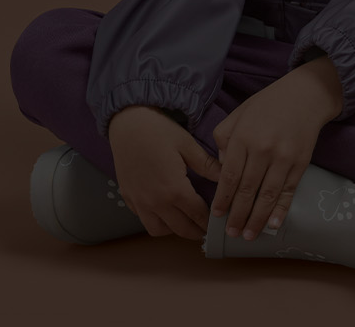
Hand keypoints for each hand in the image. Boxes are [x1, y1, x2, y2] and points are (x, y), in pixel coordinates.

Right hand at [106, 105, 223, 239]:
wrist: (127, 123)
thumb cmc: (158, 131)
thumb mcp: (188, 145)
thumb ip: (207, 166)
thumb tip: (227, 176)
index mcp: (174, 189)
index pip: (198, 215)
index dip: (210, 221)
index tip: (218, 223)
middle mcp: (156, 201)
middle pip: (180, 229)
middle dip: (196, 231)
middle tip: (206, 228)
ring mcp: (139, 202)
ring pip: (158, 230)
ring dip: (173, 229)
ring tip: (184, 220)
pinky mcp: (128, 197)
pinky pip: (143, 219)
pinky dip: (155, 220)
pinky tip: (165, 210)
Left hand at [210, 55, 343, 241]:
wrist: (305, 95)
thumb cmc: (267, 104)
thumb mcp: (238, 114)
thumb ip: (224, 139)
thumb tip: (220, 167)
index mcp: (243, 137)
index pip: (229, 175)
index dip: (223, 199)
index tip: (217, 215)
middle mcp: (262, 149)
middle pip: (246, 190)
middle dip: (238, 215)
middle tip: (231, 233)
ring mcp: (283, 157)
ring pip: (267, 195)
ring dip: (257, 219)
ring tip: (248, 235)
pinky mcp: (300, 163)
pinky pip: (288, 191)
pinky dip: (281, 210)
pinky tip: (273, 225)